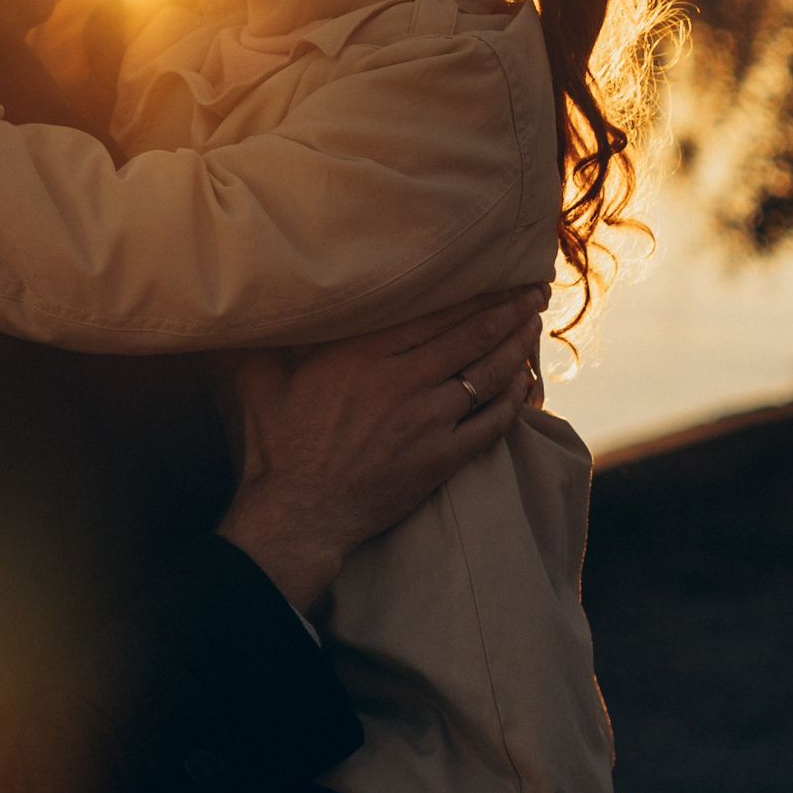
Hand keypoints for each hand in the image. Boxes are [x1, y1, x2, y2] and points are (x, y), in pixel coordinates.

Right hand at [218, 286, 548, 611]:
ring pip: (487, 376)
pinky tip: (526, 385)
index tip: (500, 278)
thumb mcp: (261, 381)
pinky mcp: (440, 460)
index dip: (476, 295)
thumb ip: (270, 340)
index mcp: (364, 356)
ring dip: (516, 349)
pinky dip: (513, 402)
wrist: (298, 513)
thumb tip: (259, 304)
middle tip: (533, 293)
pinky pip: (491, 426)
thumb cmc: (277, 447)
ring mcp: (427, 423)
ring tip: (532, 327)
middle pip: (471, 337)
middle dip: (508, 311)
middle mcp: (403, 383)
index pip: (436, 314)